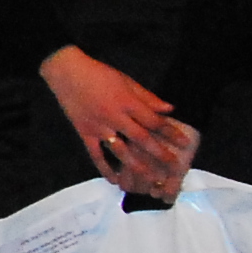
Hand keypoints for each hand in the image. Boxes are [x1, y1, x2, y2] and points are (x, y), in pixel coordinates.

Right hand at [42, 47, 190, 197]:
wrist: (67, 73)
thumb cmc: (99, 73)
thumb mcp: (126, 80)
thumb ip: (147, 97)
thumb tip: (169, 109)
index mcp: (127, 102)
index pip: (154, 121)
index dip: (171, 133)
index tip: (184, 143)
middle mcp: (115, 117)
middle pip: (141, 139)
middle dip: (159, 154)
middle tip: (174, 167)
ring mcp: (99, 127)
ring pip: (121, 151)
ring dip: (137, 166)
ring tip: (150, 179)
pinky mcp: (84, 133)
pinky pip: (96, 154)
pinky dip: (104, 168)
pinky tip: (114, 180)